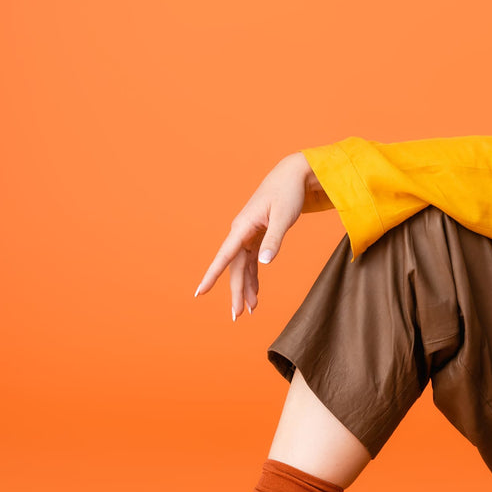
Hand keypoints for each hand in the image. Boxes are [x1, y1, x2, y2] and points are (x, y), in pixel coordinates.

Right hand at [193, 153, 331, 319]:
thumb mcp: (284, 217)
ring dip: (245, 288)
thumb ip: (274, 240)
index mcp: (242, 227)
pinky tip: (255, 294)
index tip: (199, 292)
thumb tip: (263, 262)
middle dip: (236, 292)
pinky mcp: (257, 236)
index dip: (212, 276)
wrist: (292, 176)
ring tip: (249, 310)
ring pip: (242, 267)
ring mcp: (248, 235)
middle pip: (235, 268)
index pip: (224, 256)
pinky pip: (251, 261)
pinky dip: (254, 277)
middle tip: (237, 316)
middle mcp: (241, 232)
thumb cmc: (288, 194)